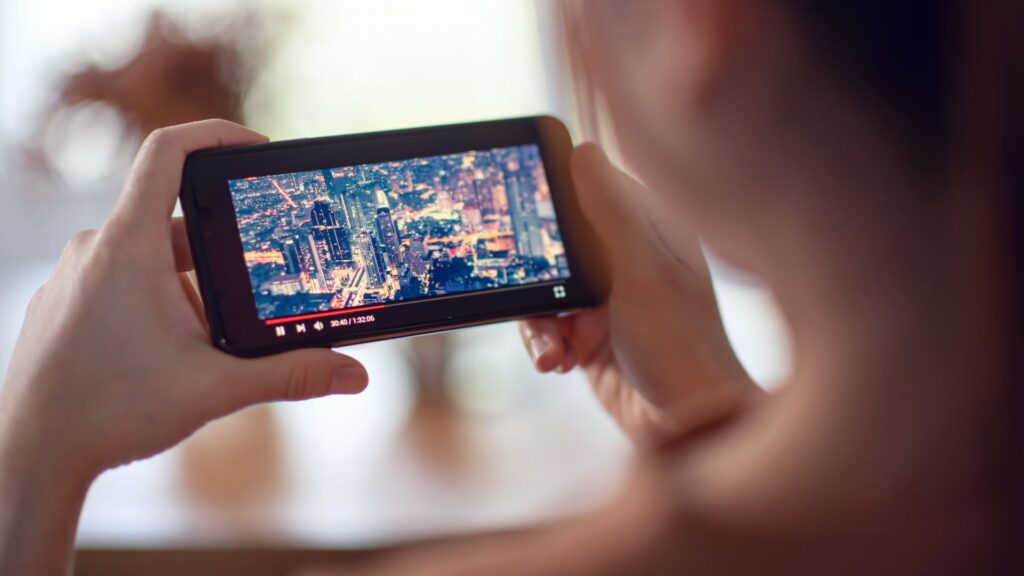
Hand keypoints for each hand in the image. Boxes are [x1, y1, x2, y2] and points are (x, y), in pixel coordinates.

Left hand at [0, 120, 367, 575]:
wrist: (29, 456)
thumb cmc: (109, 413)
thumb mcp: (215, 389)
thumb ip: (290, 376)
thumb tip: (353, 375)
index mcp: (129, 246)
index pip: (168, 152)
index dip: (216, 135)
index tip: (255, 147)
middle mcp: (94, 248)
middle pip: (174, 220)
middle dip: (220, 255)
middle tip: (252, 291)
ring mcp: (73, 275)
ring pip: (147, 256)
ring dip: (187, 287)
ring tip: (204, 342)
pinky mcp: (62, 302)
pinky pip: (119, 280)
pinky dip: (154, 302)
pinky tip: (165, 355)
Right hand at [520, 145, 759, 444]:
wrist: (685, 427)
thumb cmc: (681, 347)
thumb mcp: (642, 274)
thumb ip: (609, 216)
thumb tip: (581, 151)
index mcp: (651, 227)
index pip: (589, 187)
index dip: (553, 199)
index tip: (525, 219)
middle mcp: (627, 255)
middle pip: (556, 241)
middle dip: (541, 277)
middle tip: (547, 302)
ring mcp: (606, 295)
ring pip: (543, 286)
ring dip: (541, 320)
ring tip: (557, 350)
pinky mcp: (587, 332)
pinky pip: (545, 323)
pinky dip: (545, 343)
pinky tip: (559, 362)